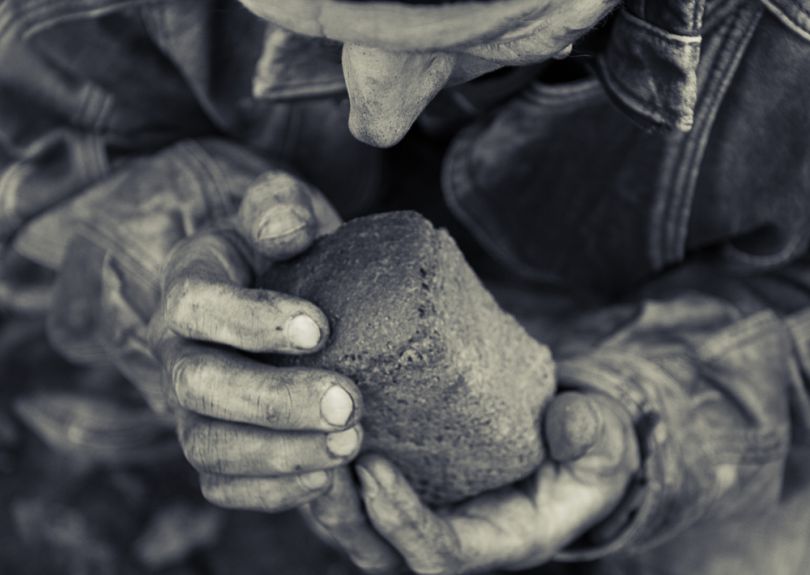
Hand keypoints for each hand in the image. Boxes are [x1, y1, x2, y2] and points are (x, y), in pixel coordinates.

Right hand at [150, 171, 365, 510]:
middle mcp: (177, 351)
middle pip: (198, 386)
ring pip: (208, 445)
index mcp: (189, 286)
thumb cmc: (289, 250)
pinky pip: (222, 486)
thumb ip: (279, 207)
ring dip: (279, 454)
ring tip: (349, 445)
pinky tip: (326, 480)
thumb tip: (285, 232)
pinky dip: (270, 492)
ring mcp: (190, 407)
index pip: (195, 305)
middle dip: (275, 401)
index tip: (321, 329)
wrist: (290, 292)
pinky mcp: (215, 445)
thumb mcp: (283, 211)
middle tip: (350, 402)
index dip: (250, 320)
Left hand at [330, 392, 638, 574]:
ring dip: (323, 491)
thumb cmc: (585, 452)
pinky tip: (310, 423)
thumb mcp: (603, 444)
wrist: (567, 446)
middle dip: (344, 513)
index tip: (373, 468)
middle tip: (323, 454)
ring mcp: (422, 516)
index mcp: (498, 540)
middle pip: (379, 552)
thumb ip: (592, 436)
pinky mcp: (404, 488)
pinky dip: (325, 467)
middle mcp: (451, 539)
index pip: (439, 555)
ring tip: (304, 437)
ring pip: (354, 528)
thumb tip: (566, 420)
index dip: (402, 521)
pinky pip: (353, 494)